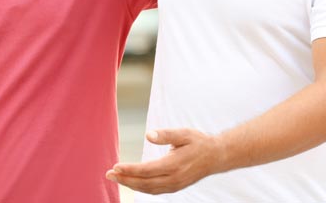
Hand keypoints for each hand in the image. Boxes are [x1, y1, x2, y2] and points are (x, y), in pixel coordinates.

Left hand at [106, 129, 223, 194]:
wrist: (216, 157)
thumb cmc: (198, 142)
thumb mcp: (184, 133)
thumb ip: (166, 134)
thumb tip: (149, 135)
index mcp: (174, 165)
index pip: (147, 170)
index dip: (130, 170)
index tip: (115, 166)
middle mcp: (174, 178)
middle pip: (144, 183)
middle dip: (125, 179)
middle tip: (108, 174)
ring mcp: (175, 185)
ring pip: (148, 189)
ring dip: (131, 184)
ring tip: (116, 178)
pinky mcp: (175, 187)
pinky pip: (155, 191)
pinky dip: (141, 188)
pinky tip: (132, 182)